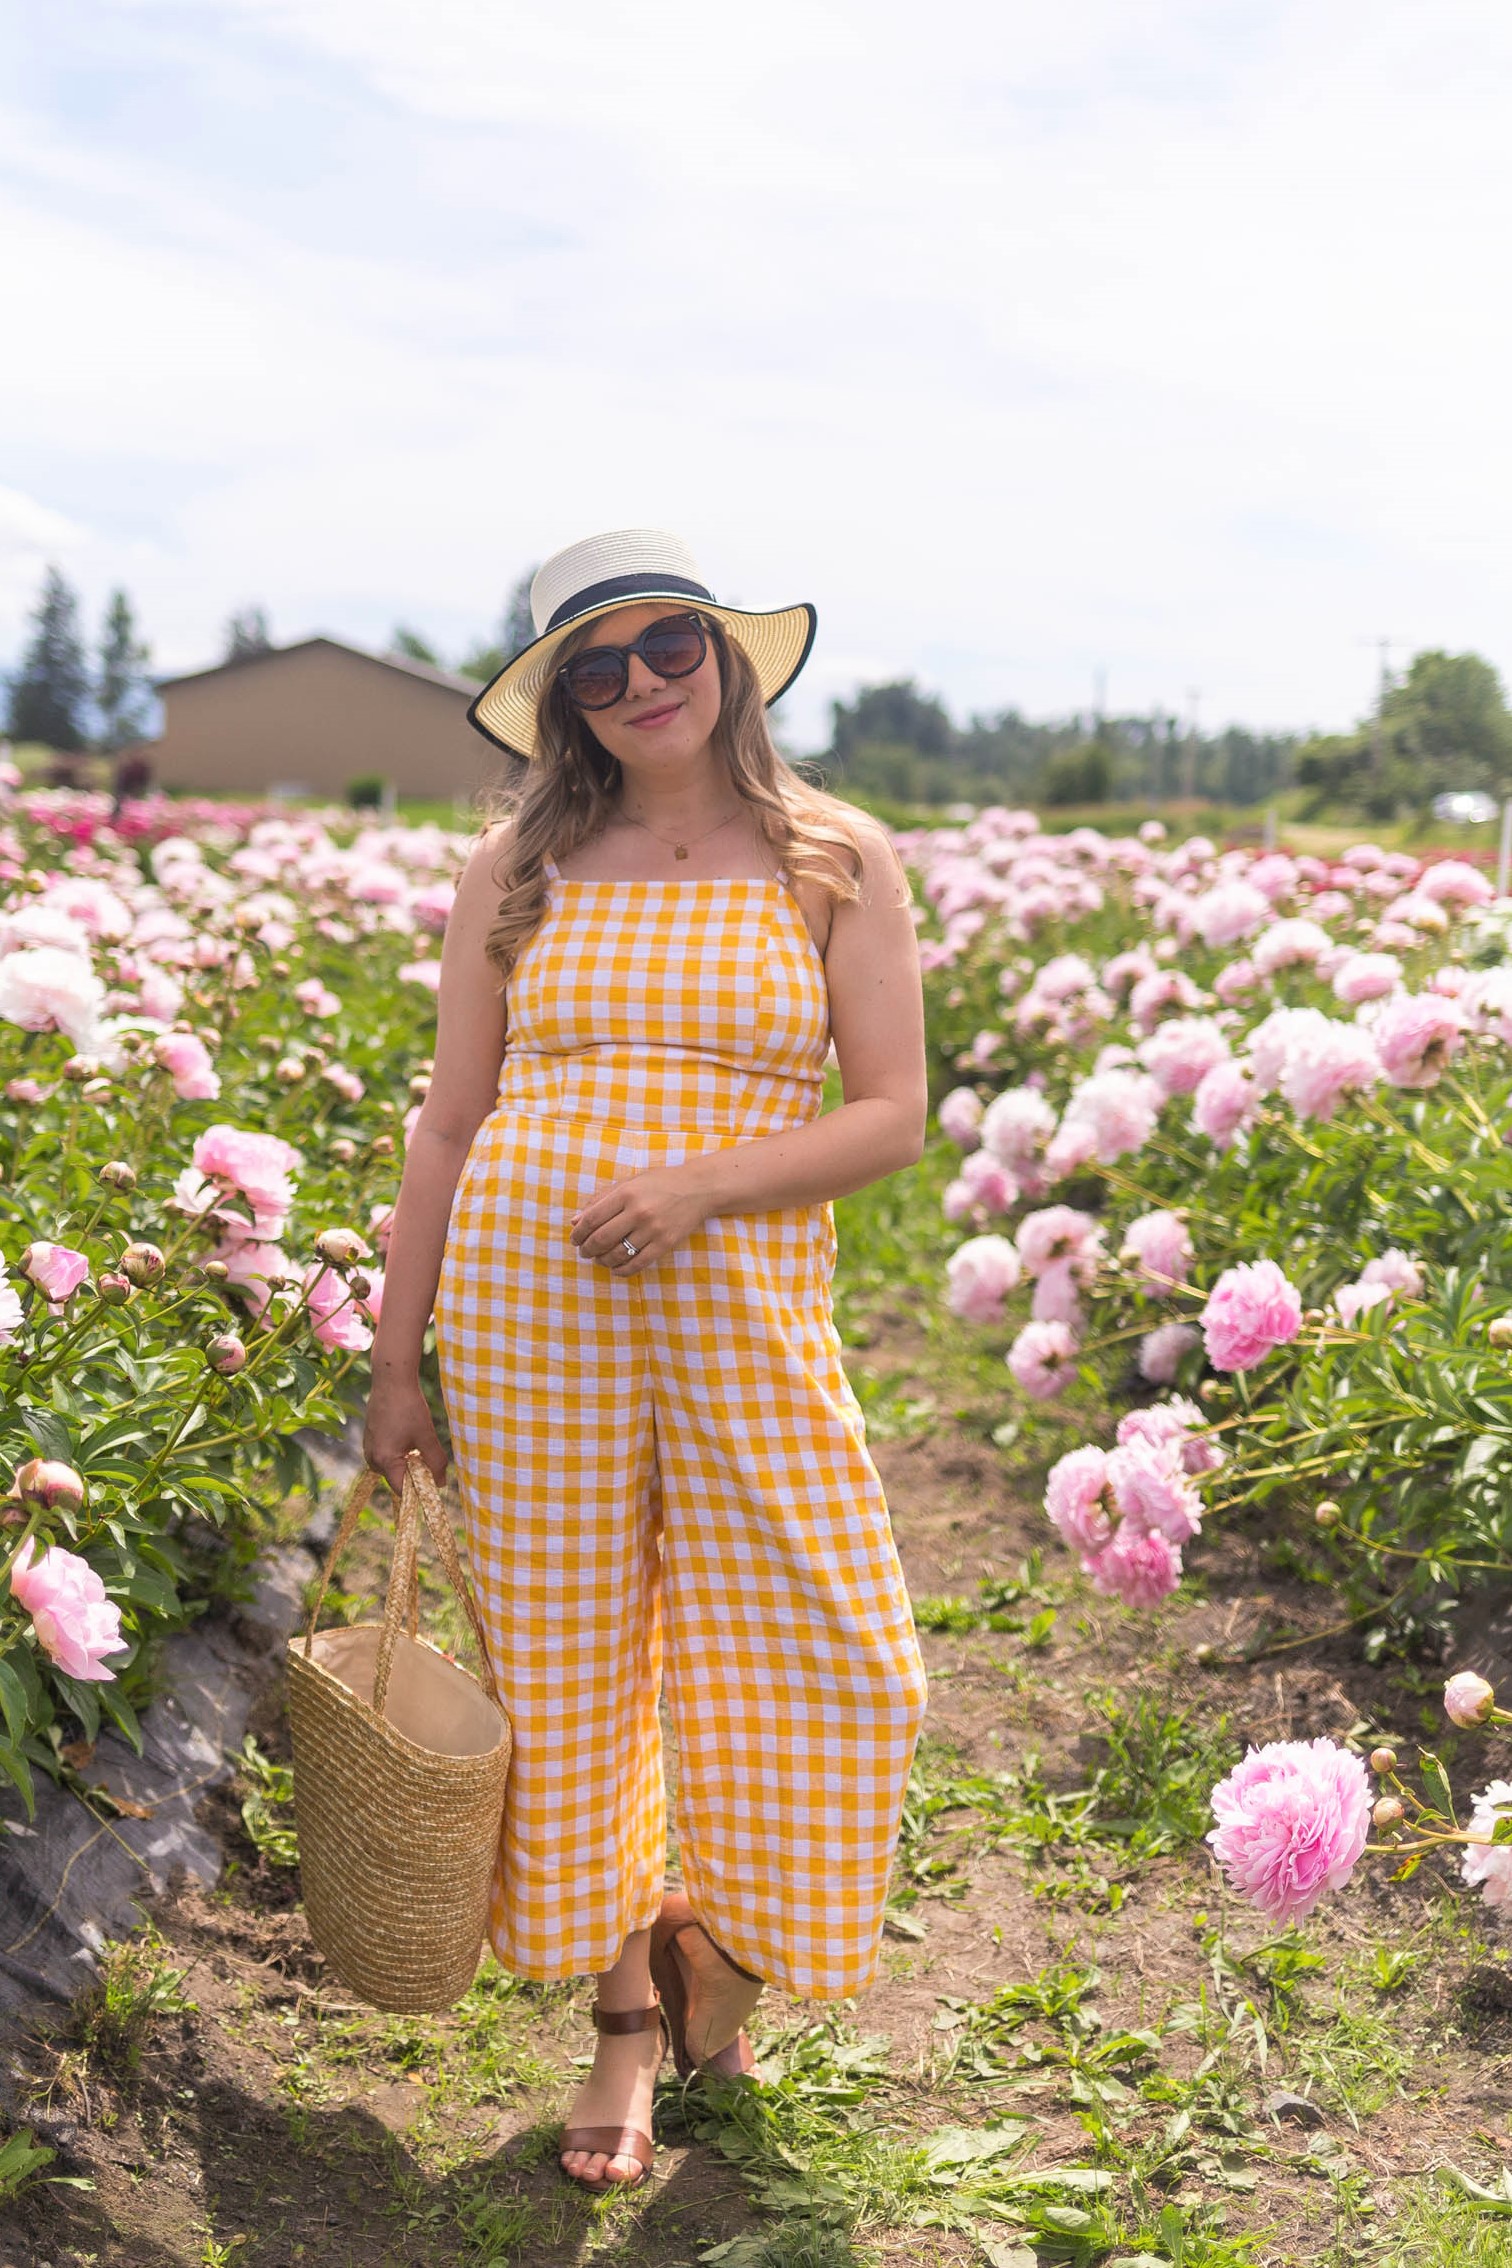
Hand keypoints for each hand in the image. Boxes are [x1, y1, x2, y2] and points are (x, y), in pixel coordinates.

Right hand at [362, 1374, 447, 1500]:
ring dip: (408, 1461)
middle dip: (415, 1473)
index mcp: (383, 1460)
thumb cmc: (409, 1408)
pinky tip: (409, 1433)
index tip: (434, 1482)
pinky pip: (388, 1455)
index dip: (419, 1490)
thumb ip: (435, 1462)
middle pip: (397, 1479)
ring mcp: (369, 1448)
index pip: (402, 1490)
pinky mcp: (371, 1439)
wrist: (391, 1381)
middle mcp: (372, 1458)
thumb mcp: (426, 1436)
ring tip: (418, 1440)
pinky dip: (401, 1451)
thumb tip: (441, 1483)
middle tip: (428, 1455)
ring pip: (393, 1466)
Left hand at [569, 1163, 712, 1275]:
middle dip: (587, 1250)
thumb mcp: (629, 1183)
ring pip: (618, 1254)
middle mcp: (638, 1212)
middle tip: (584, 1252)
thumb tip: (575, 1221)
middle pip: (602, 1239)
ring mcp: (653, 1229)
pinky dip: (622, 1270)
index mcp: (626, 1194)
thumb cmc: (659, 1183)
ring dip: (603, 1261)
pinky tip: (616, 1269)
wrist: (698, 1188)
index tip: (575, 1239)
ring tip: (600, 1259)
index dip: (579, 1233)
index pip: (592, 1219)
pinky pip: (638, 1264)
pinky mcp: (665, 1244)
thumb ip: (601, 1200)